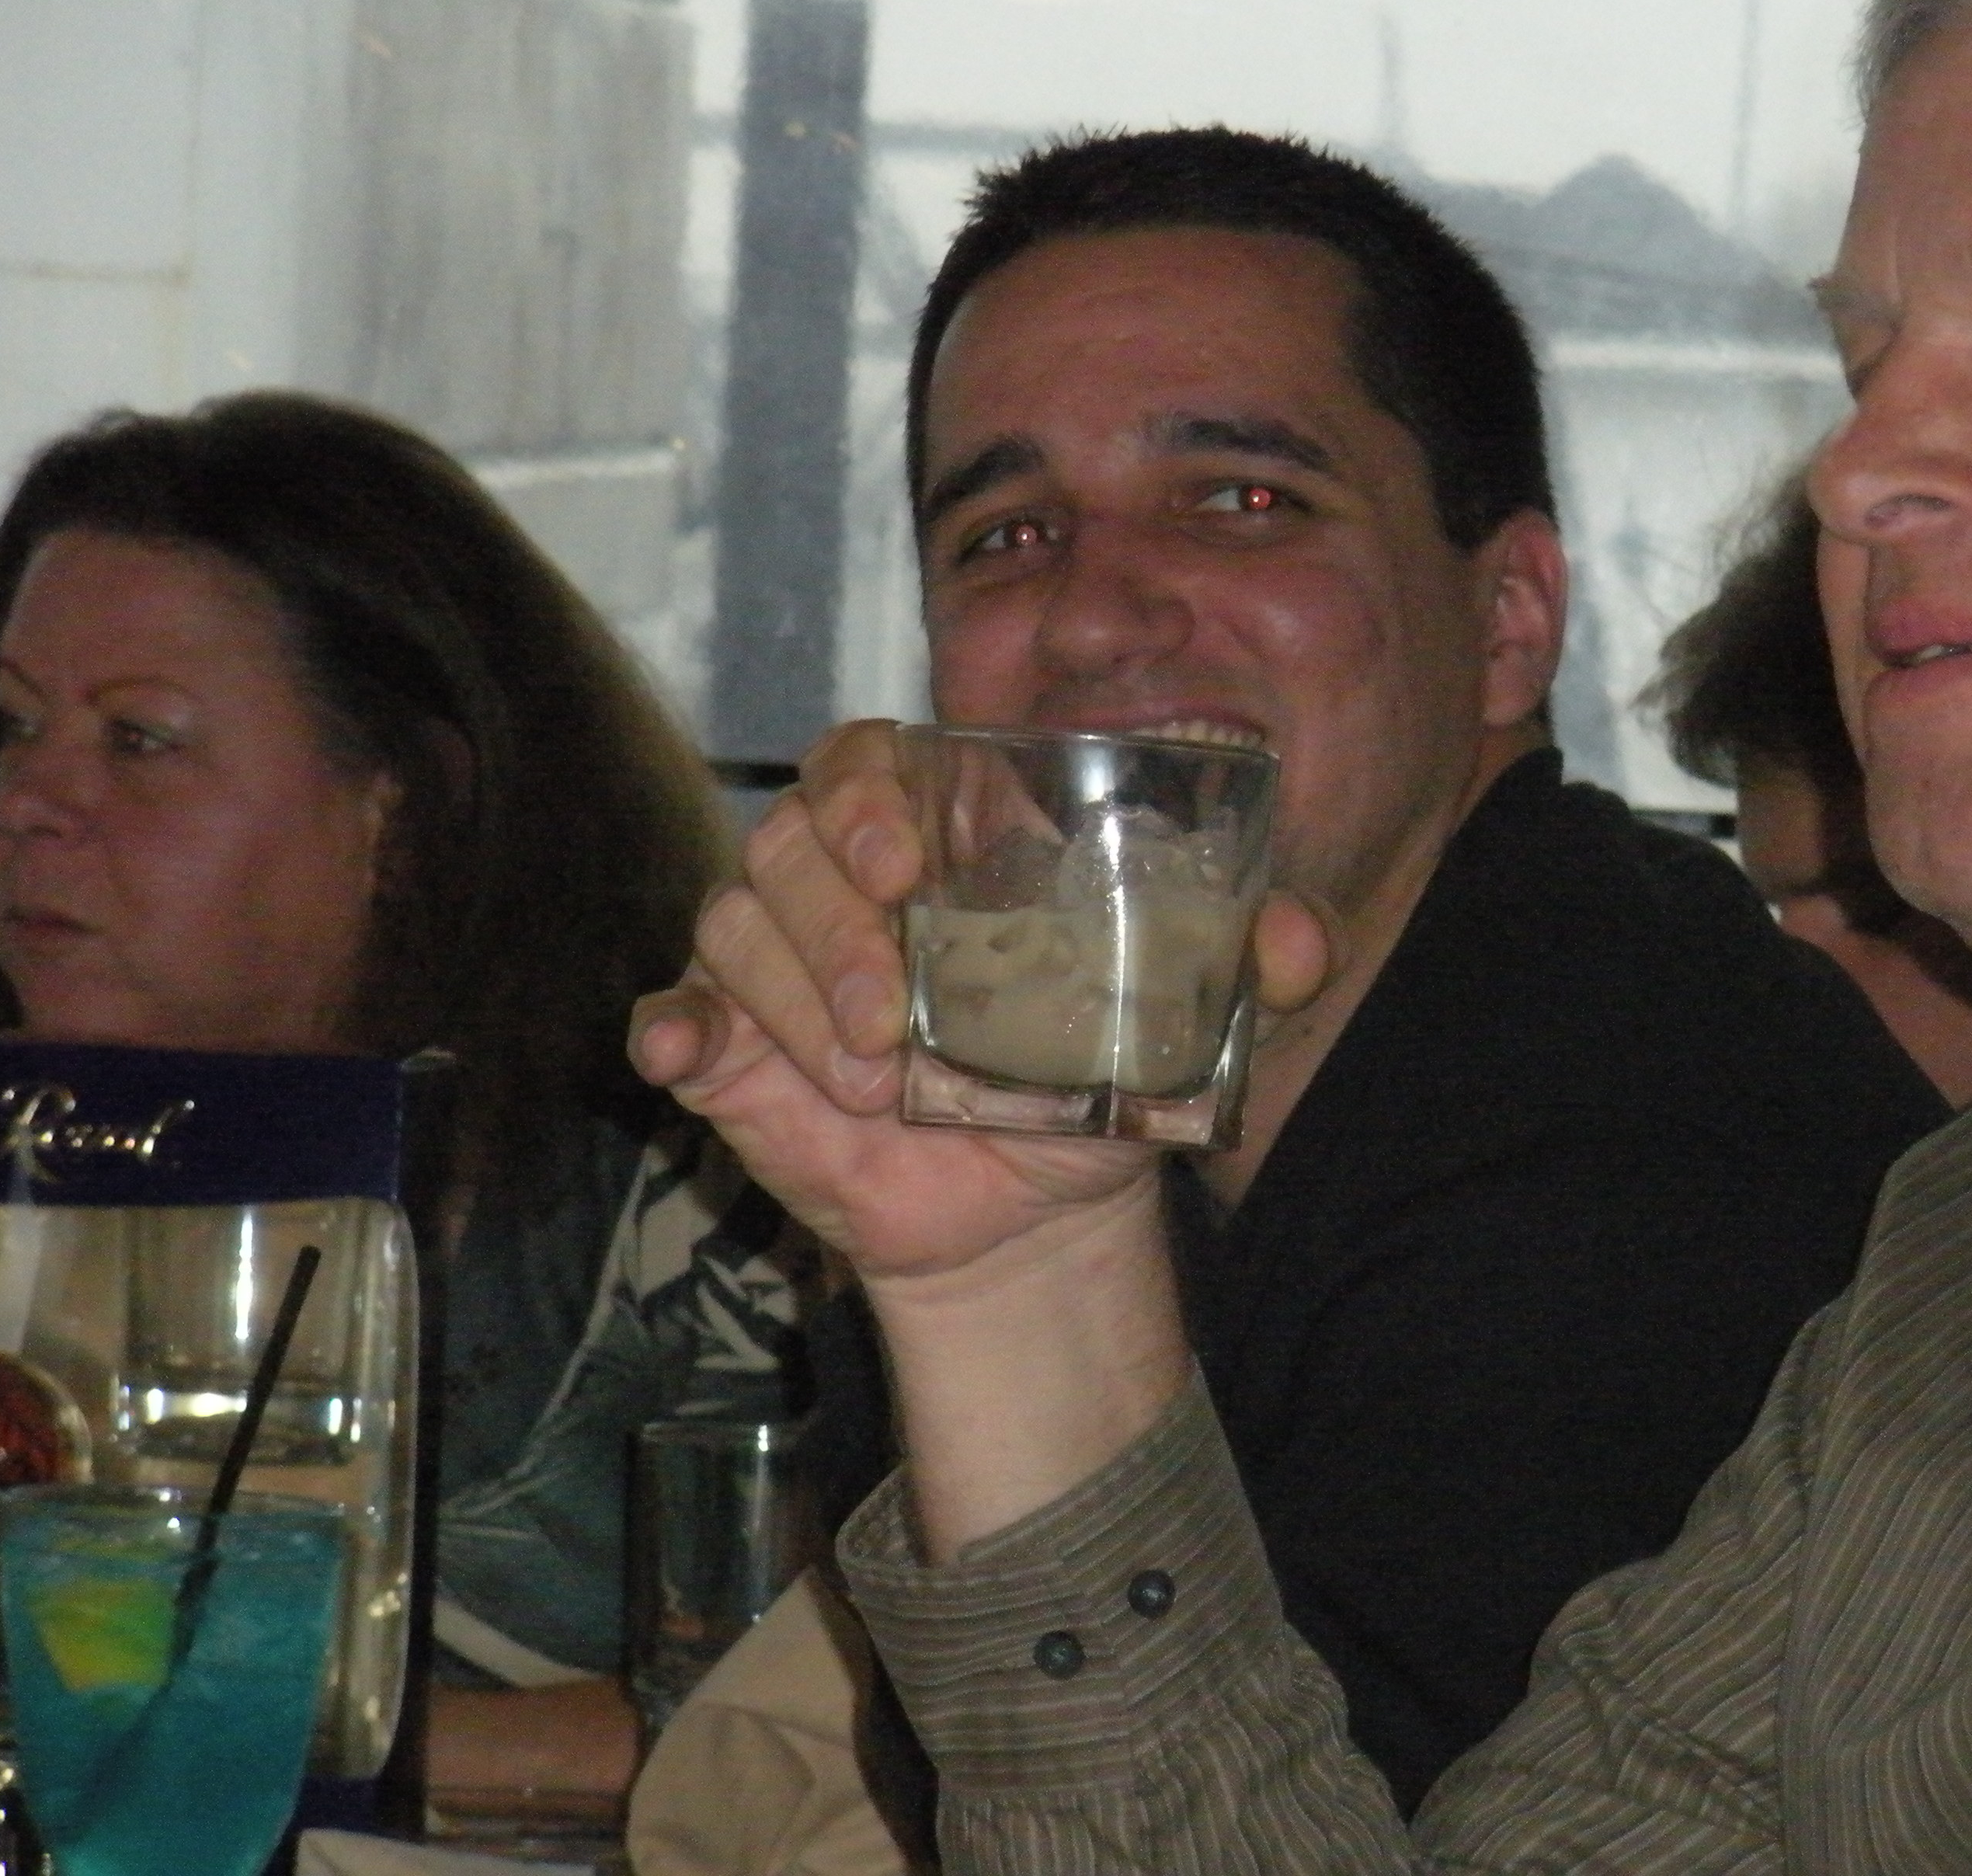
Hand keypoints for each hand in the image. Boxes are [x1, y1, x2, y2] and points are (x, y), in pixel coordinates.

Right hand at [631, 720, 1329, 1290]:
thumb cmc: (1093, 1078)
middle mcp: (842, 881)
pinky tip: (689, 1051)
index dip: (869, 796)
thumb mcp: (1184, 1022)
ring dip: (791, 1000)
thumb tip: (1299, 937)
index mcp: (938, 840)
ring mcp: (775, 961)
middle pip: (789, 841)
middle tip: (889, 1017)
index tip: (904, 866)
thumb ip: (1249, 967)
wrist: (1036, 1209)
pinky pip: (672, 1012)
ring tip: (873, 1082)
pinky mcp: (729, 1044)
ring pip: (736, 923)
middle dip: (833, 925)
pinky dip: (673, 1026)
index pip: (867, 762)